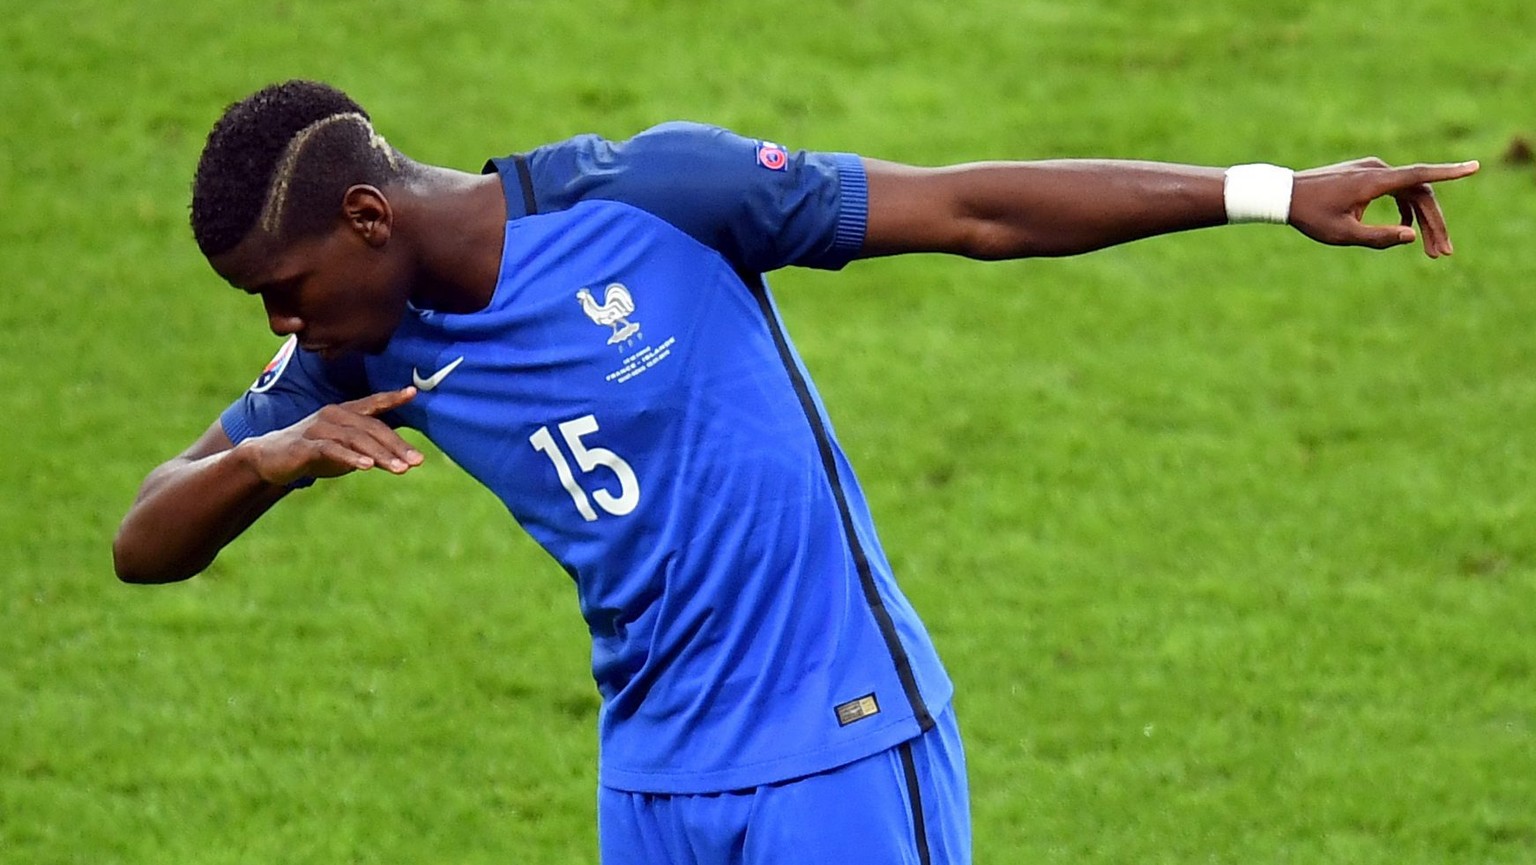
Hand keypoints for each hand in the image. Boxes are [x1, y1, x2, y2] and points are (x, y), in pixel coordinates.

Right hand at [236, 387, 423, 485]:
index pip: (372, 404)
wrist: (269, 460)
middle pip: (371, 428)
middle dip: (397, 445)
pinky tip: (367, 467)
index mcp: (343, 412)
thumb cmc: (313, 452)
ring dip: (380, 455)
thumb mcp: (345, 449)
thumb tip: (403, 457)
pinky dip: (351, 458)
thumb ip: (370, 449)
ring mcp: (318, 429)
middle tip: (418, 461)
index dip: (391, 398)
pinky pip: (332, 450)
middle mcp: (332, 415)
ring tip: (401, 469)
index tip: (413, 393)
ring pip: (356, 439)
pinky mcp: (305, 446)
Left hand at [1288, 158, 1479, 257]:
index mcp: (1374, 181)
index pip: (1420, 175)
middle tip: (1444, 254)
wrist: (1284, 194)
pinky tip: (1405, 231)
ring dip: (1422, 221)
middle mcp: (1378, 170)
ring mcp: (1372, 170)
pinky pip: (1396, 190)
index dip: (1449, 173)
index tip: (1474, 168)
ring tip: (1431, 250)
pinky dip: (1405, 210)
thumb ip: (1378, 238)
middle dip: (1434, 225)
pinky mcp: (1366, 175)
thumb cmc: (1311, 216)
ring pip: (1410, 193)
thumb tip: (1412, 237)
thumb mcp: (1343, 234)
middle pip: (1420, 194)